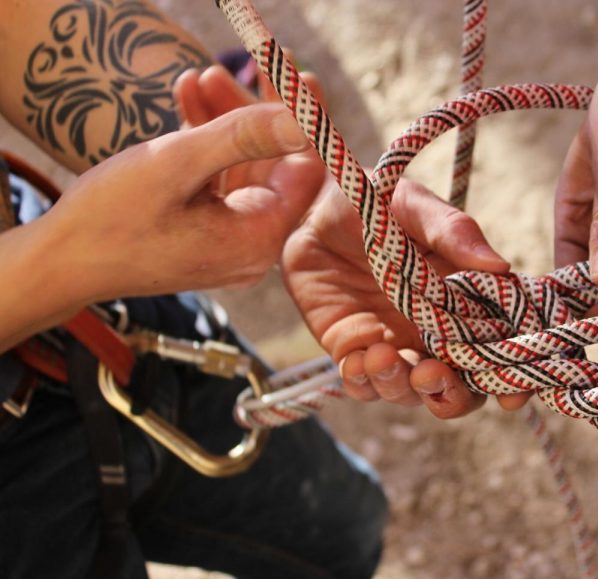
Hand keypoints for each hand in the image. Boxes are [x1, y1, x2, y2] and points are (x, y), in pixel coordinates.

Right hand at [42, 66, 321, 304]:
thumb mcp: (177, 165)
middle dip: (256, 114)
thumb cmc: (111, 218)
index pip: (305, 170)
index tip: (292, 76)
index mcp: (258, 238)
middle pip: (276, 169)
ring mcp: (232, 243)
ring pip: (244, 170)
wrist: (61, 262)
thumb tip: (302, 119)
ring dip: (225, 123)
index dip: (302, 121)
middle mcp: (255, 247)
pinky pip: (220, 184)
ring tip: (200, 76)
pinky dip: (206, 147)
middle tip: (245, 66)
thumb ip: (242, 138)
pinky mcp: (209, 235)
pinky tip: (187, 103)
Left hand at [281, 177, 523, 417]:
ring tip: (383, 356)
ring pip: (413, 394)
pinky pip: (364, 385)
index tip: (511, 392)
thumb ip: (454, 233)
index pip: (500, 347)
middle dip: (453, 395)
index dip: (510, 376)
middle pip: (462, 388)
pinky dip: (364, 382)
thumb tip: (501, 267)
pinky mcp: (355, 351)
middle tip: (432, 375)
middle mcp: (438, 333)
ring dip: (403, 388)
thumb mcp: (416, 207)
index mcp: (467, 300)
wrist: (310, 208)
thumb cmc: (376, 203)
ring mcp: (397, 346)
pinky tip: (358, 359)